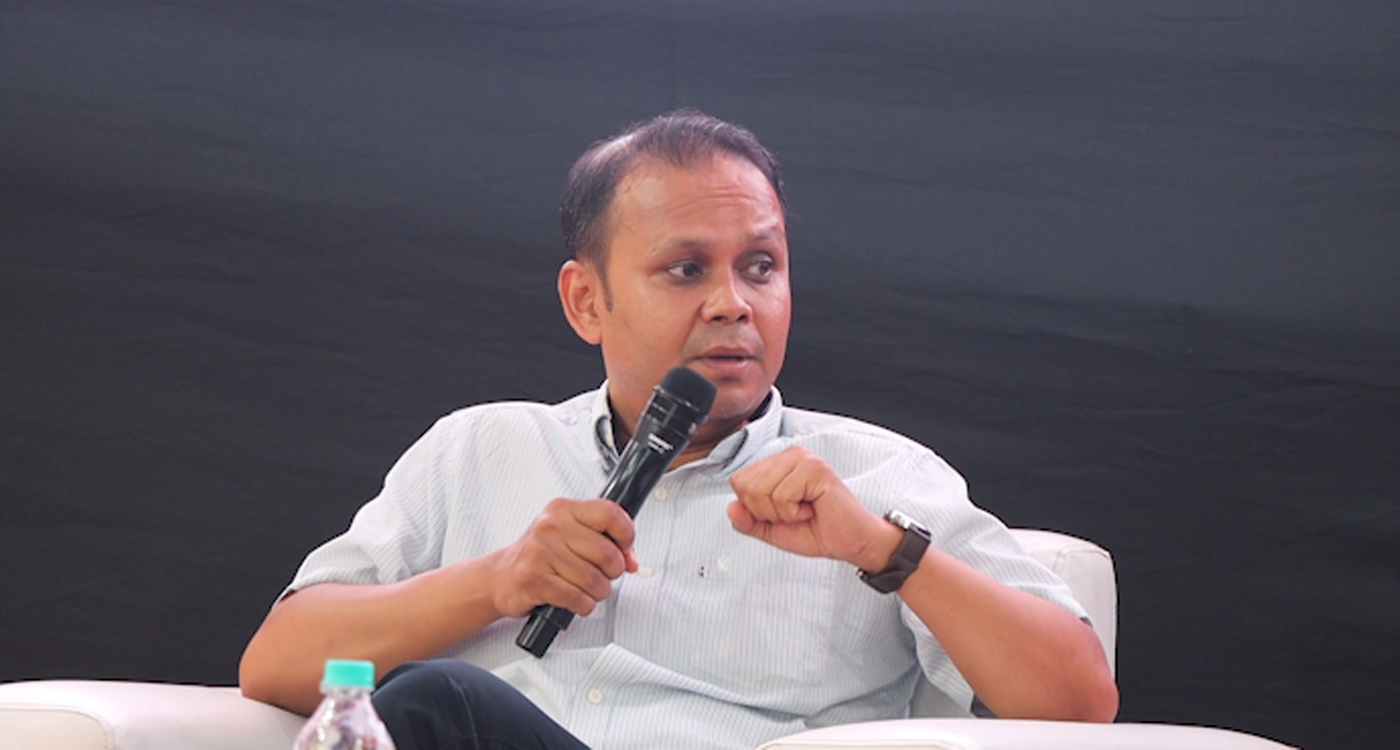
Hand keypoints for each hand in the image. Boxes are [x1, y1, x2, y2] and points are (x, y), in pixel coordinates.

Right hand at [488, 498, 638, 618]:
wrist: (500, 577)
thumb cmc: (538, 556)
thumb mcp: (569, 536)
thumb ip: (603, 541)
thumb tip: (632, 560)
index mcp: (563, 510)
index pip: (610, 513)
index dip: (626, 535)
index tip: (625, 548)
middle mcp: (551, 526)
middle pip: (607, 553)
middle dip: (612, 572)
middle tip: (603, 575)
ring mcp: (541, 552)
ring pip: (595, 580)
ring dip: (597, 592)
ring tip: (586, 589)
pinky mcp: (534, 579)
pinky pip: (578, 599)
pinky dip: (583, 605)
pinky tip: (575, 599)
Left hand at [726, 446, 899, 570]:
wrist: (850, 541)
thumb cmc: (818, 530)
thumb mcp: (773, 530)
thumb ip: (749, 521)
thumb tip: (730, 508)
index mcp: (778, 464)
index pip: (739, 481)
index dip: (753, 508)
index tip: (780, 514)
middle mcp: (789, 456)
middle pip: (746, 485)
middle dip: (765, 512)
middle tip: (793, 514)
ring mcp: (803, 459)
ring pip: (762, 490)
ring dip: (781, 513)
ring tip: (803, 511)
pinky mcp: (815, 469)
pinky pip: (782, 495)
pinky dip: (794, 513)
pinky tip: (812, 509)